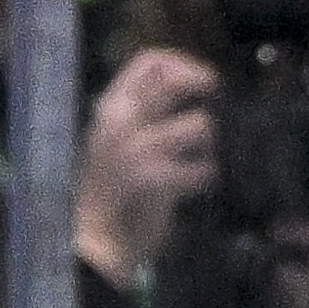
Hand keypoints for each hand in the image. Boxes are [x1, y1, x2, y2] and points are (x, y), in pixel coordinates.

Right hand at [73, 46, 218, 284]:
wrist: (93, 245)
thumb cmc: (108, 193)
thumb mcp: (114, 140)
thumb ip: (141, 113)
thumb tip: (188, 83)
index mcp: (109, 109)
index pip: (149, 62)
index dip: (183, 63)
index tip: (203, 79)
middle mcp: (121, 122)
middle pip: (175, 83)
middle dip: (204, 89)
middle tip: (215, 102)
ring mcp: (136, 149)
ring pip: (199, 124)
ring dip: (208, 146)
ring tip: (198, 162)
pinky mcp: (154, 180)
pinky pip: (202, 169)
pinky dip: (204, 179)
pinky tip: (194, 188)